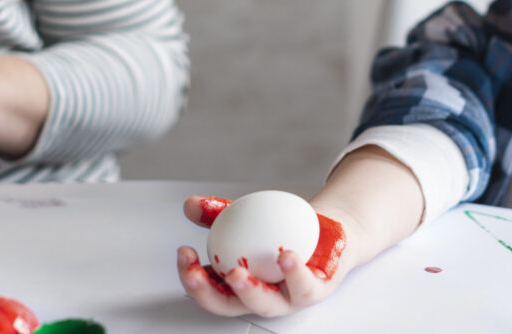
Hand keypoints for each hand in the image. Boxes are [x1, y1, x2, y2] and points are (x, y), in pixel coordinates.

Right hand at [176, 195, 349, 317]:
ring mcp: (287, 299)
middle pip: (230, 305)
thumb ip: (217, 213)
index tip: (184, 253)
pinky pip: (303, 286)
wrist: (327, 232)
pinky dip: (293, 271)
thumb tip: (190, 205)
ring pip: (266, 303)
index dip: (192, 277)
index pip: (210, 289)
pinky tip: (285, 255)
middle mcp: (261, 296)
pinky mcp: (314, 292)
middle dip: (209, 294)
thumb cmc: (285, 231)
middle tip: (196, 274)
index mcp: (241, 283)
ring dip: (249, 291)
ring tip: (236, 272)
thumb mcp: (248, 217)